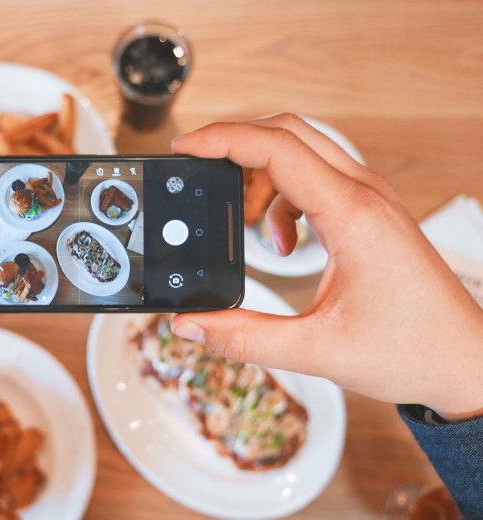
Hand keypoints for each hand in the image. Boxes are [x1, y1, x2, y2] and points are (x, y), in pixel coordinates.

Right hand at [171, 114, 482, 419]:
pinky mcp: (371, 212)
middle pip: (288, 132)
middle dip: (235, 143)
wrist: (466, 361)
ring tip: (243, 222)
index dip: (222, 140)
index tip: (185, 148)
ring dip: (260, 173)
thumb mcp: (317, 350)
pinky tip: (284, 242)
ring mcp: (371, 199)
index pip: (277, 149)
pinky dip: (283, 198)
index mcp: (352, 216)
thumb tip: (191, 324)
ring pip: (302, 151)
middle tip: (198, 169)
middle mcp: (365, 195)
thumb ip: (245, 338)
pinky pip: (316, 178)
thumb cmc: (413, 351)